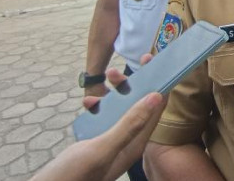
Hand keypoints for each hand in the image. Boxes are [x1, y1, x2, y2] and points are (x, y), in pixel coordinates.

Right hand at [32, 55, 165, 180]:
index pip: (154, 111)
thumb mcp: (103, 148)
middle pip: (137, 108)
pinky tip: (88, 102)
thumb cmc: (74, 176)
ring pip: (119, 110)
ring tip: (104, 78)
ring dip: (113, 93)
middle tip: (118, 70)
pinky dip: (97, 107)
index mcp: (134, 145)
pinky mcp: (96, 142)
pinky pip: (103, 118)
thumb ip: (129, 124)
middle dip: (131, 86)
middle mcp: (126, 143)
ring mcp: (111, 142)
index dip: (158, 86)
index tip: (156, 63)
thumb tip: (156, 98)